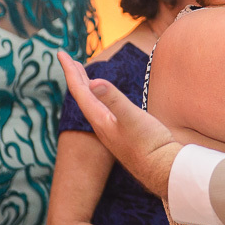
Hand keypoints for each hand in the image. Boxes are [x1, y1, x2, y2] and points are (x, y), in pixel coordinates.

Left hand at [59, 51, 181, 199]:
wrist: (164, 171)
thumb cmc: (150, 145)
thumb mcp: (132, 118)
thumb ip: (113, 99)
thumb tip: (93, 82)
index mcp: (100, 119)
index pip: (79, 90)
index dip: (70, 70)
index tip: (60, 53)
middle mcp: (102, 125)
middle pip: (83, 96)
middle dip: (75, 76)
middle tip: (67, 59)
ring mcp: (113, 131)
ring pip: (93, 104)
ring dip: (86, 87)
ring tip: (83, 76)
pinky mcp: (124, 135)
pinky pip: (104, 110)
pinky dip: (101, 98)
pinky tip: (106, 100)